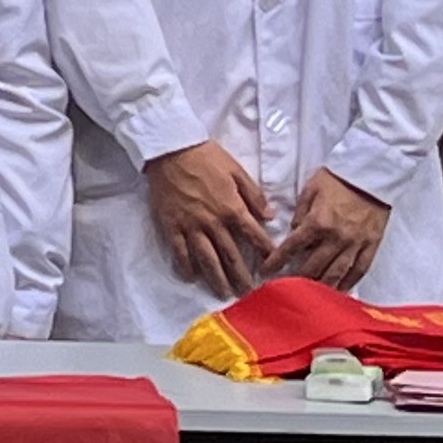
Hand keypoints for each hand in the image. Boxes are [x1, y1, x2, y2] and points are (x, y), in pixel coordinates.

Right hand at [143, 140, 273, 293]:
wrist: (170, 150)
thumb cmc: (206, 157)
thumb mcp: (237, 170)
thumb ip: (254, 195)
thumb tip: (270, 216)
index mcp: (232, 208)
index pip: (254, 236)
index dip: (265, 252)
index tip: (272, 266)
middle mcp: (213, 222)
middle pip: (231, 255)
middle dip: (241, 275)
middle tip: (248, 292)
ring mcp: (191, 226)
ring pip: (207, 258)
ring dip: (217, 278)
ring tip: (223, 292)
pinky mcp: (172, 225)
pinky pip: (179, 251)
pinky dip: (185, 265)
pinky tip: (191, 276)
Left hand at [267, 168, 389, 292]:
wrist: (372, 174)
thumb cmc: (337, 179)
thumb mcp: (310, 189)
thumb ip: (300, 212)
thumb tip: (294, 231)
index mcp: (317, 222)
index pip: (292, 247)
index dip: (276, 261)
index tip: (264, 271)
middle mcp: (336, 238)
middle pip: (313, 266)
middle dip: (297, 279)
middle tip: (285, 290)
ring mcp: (355, 244)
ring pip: (336, 273)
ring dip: (321, 287)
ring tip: (310, 297)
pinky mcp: (371, 245)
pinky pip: (360, 270)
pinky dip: (349, 283)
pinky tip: (339, 291)